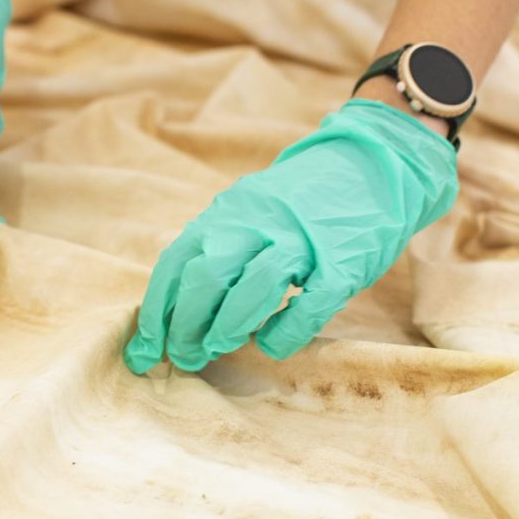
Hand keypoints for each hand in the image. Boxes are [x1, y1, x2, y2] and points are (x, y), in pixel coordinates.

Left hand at [123, 100, 458, 372]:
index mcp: (228, 212)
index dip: (155, 313)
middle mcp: (258, 222)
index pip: (175, 265)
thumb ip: (216, 249)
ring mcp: (303, 241)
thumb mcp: (248, 212)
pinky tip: (271, 343)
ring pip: (252, 287)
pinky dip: (284, 332)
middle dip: (186, 326)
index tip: (144, 351)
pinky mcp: (343, 263)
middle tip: (185, 356)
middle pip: (206, 277)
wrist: (374, 161)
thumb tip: (173, 311)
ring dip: (227, 327)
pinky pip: (309, 305)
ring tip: (218, 348)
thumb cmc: (300, 203)